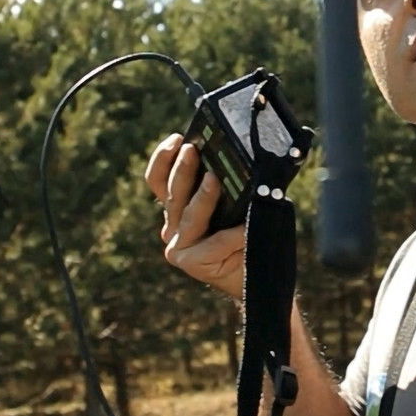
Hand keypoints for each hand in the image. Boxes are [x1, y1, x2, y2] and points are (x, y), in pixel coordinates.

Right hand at [145, 133, 244, 299]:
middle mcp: (172, 226)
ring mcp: (178, 245)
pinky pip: (213, 243)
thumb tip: (237, 159)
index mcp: (178, 208)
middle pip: (171, 193)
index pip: (159, 180)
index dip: (163, 158)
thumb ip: (227, 188)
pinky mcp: (191, 263)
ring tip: (214, 180)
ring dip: (203, 197)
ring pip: (189, 216)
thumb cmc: (247, 236)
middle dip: (181, 169)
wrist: (256, 277)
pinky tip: (246, 229)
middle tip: (191, 149)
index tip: (177, 139)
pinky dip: (232, 234)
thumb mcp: (234, 207)